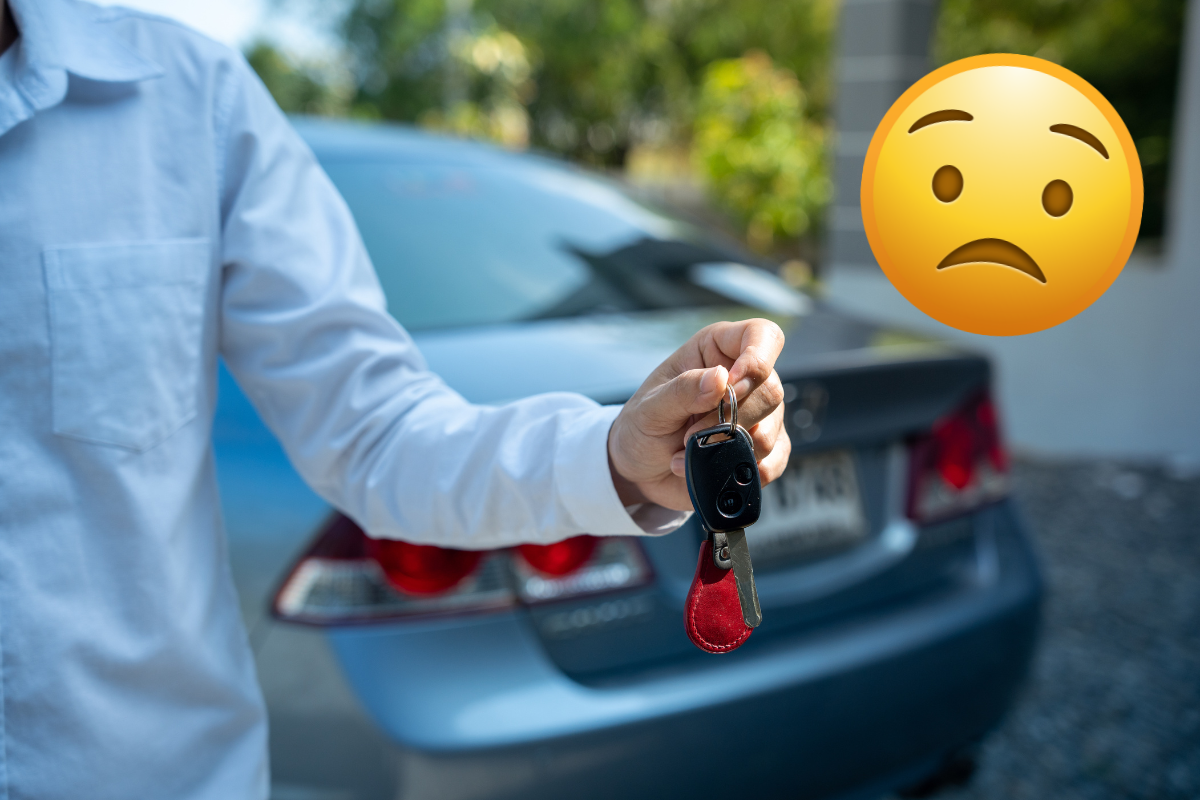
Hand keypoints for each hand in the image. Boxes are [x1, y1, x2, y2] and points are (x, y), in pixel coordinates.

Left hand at [608, 319, 790, 511]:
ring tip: (689, 453)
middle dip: (731, 418)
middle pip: (770, 390)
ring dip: (728, 448)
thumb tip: (721, 378)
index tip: (731, 385)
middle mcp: (744, 379)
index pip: (761, 335)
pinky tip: (714, 470)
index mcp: (717, 350)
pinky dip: (743, 471)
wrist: (641, 469)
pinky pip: (773, 461)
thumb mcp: (650, 408)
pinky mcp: (759, 450)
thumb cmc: (642, 427)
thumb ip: (683, 391)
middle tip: (690, 435)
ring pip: (771, 429)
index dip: (757, 357)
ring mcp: (757, 415)